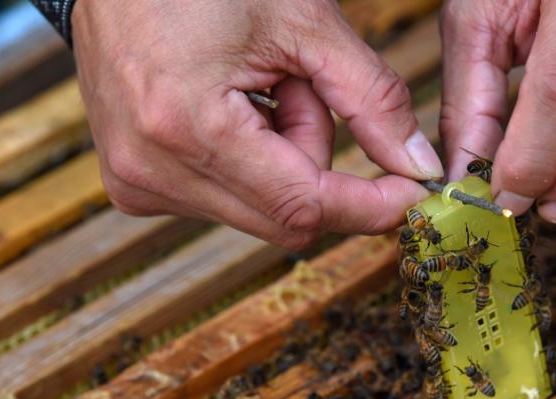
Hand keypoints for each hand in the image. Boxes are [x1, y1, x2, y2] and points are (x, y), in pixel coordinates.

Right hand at [71, 1, 442, 248]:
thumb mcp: (304, 24)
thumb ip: (372, 100)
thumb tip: (417, 166)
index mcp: (186, 126)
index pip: (302, 207)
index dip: (368, 207)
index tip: (411, 195)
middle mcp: (152, 170)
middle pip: (285, 217)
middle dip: (319, 164)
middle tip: (306, 91)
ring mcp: (138, 182)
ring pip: (262, 209)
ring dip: (286, 158)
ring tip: (262, 87)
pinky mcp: (137, 183)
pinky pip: (228, 198)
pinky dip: (254, 160)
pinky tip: (234, 107)